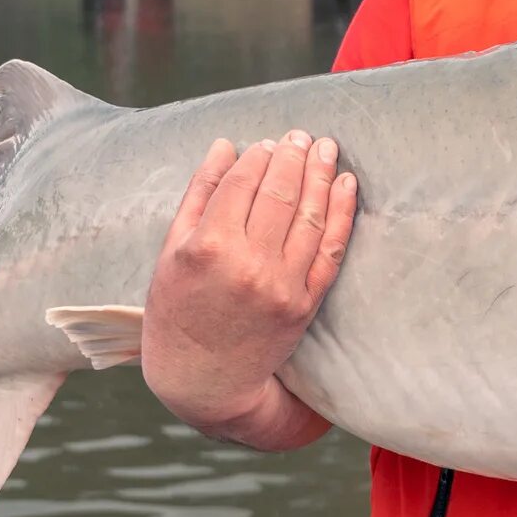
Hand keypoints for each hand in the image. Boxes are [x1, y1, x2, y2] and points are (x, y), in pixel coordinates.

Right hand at [141, 131, 358, 449]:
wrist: (203, 381)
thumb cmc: (177, 311)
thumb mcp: (170, 252)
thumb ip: (199, 196)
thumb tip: (225, 146)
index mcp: (207, 247)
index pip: (241, 184)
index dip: (258, 157)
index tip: (267, 142)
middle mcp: (248, 264)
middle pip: (280, 194)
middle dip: (293, 157)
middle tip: (301, 135)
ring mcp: (281, 285)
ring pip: (310, 216)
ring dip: (320, 175)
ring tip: (325, 148)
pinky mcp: (304, 304)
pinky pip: (330, 250)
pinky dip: (342, 213)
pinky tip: (345, 184)